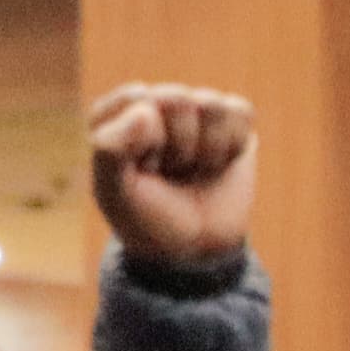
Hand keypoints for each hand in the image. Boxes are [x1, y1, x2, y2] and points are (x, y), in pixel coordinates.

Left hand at [89, 85, 260, 271]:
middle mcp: (156, 105)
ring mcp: (195, 111)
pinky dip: (231, 147)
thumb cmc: (146, 218)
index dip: (143, 141)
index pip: (135, 100)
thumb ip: (110, 147)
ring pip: (211, 105)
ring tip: (192, 170)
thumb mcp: (111, 191)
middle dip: (177, 146)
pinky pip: (240, 112)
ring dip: (205, 149)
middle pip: (176, 98)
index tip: (141, 170)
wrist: (194, 252)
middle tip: (170, 172)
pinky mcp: (231, 121)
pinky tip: (216, 165)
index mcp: (117, 115)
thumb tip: (146, 109)